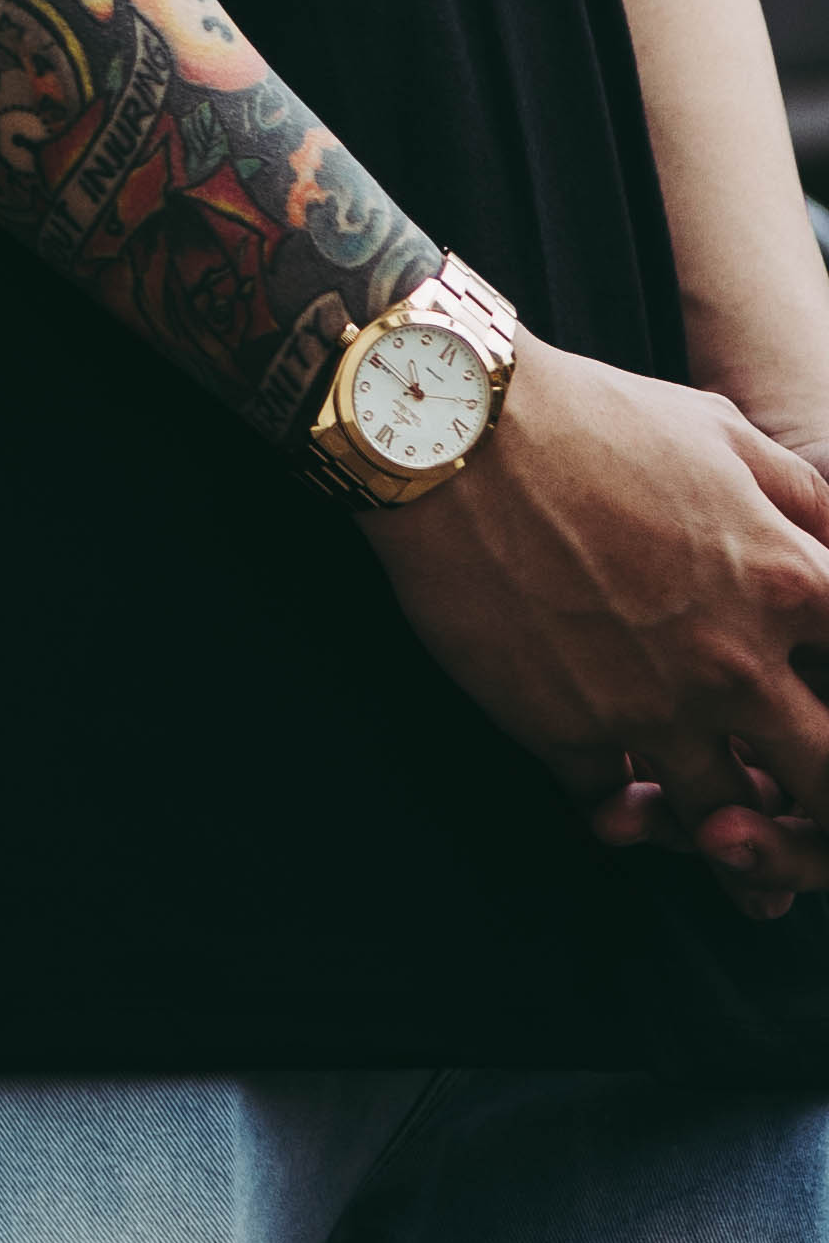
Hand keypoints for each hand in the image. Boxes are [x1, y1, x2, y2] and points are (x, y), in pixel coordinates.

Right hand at [359, 334, 828, 926]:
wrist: (451, 435)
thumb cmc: (587, 416)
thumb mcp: (720, 431)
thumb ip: (802, 500)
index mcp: (785, 583)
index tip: (822, 689)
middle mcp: (733, 665)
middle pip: (826, 780)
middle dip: (819, 790)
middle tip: (791, 777)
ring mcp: (650, 712)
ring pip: (729, 826)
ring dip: (730, 824)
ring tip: (715, 807)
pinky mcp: (565, 735)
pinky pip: (616, 815)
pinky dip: (624, 812)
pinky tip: (621, 787)